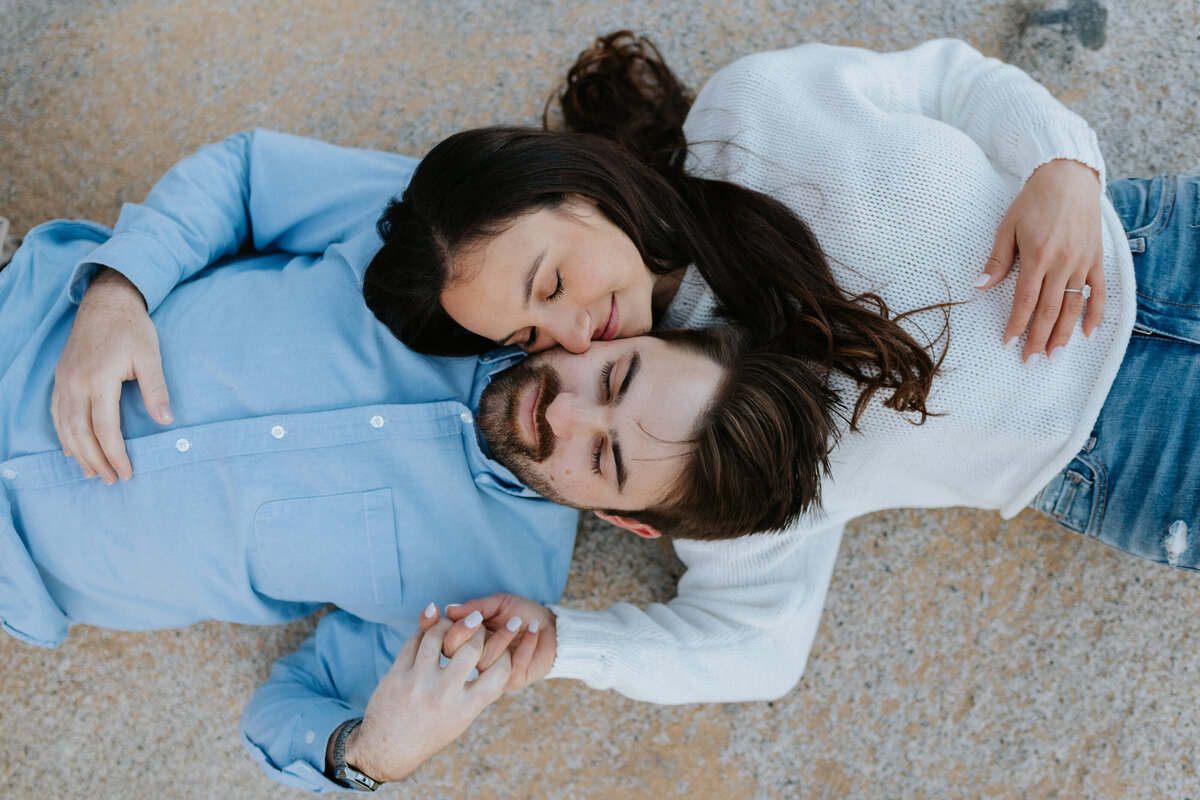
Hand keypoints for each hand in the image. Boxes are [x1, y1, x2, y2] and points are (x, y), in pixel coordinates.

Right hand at [51, 268, 172, 482]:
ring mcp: (64, 381)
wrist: (106, 302)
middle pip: (81, 434)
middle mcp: (76, 384)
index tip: (127, 472)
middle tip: (110, 480)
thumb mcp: (150, 356)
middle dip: (96, 461)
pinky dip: (63, 434)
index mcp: (99, 380)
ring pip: (65, 427)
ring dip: (78, 453)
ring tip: (91, 472)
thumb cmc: (132, 329)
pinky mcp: (61, 378)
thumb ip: (156, 389)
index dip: (115, 455)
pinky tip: (71, 449)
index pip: (105, 429)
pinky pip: (57, 413)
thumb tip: (166, 421)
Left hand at [340, 616, 510, 782]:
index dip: (504, 653)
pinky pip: (414, 640)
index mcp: (465, 709)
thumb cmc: (430, 732)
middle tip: (476, 626)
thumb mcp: (461, 720)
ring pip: (438, 634)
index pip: (500, 671)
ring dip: (447, 624)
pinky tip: (429, 632)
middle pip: (472, 646)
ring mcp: (417, 684)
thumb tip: (502, 654)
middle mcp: (443, 695)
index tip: (499, 646)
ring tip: (450, 625)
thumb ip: (479, 693)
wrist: (387, 750)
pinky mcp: (396, 675)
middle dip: (477, 631)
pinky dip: (425, 631)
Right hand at [440, 594, 556, 690]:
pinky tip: (533, 628)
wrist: (553, 629)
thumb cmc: (522, 613)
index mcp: (467, 641)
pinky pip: (512, 664)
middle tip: (481, 619)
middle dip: (468, 634)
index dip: (443, 629)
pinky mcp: (512, 680)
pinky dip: (526, 642)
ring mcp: (492, 673)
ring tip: (517, 622)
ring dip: (502, 637)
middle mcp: (475, 660)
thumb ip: (476, 607)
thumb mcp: (498, 604)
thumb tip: (449, 608)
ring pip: (485, 660)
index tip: (450, 613)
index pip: (444, 641)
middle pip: (457, 656)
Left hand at [976, 159, 1104, 362]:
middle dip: (1039, 338)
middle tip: (1030, 360)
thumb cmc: (1033, 201)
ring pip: (1074, 306)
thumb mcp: (1007, 227)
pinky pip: (1099, 292)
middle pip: (1050, 310)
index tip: (1008, 343)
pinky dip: (1094, 313)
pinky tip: (1087, 332)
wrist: (1068, 177)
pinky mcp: (1097, 258)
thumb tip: (978, 286)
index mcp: (1038, 256)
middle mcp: (1063, 262)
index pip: (1026, 300)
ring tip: (1054, 355)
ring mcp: (1083, 262)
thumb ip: (997, 260)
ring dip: (1064, 334)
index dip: (1017, 324)